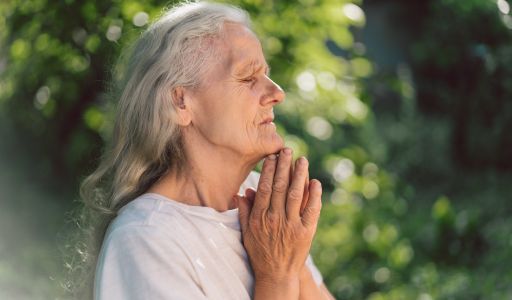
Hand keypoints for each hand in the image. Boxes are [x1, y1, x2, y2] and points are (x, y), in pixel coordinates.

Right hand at [236, 148, 322, 283]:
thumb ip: (244, 212)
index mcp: (260, 217)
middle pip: (281, 187)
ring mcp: (292, 225)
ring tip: (302, 160)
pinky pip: (312, 210)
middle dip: (284, 166)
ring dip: (300, 175)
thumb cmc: (260, 252)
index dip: (269, 170)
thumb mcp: (246, 232)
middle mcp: (275, 219)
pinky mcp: (306, 232)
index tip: (272, 156)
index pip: (265, 188)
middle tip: (288, 150)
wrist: (276, 275)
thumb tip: (241, 192)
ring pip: (297, 195)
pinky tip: (315, 182)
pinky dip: (315, 196)